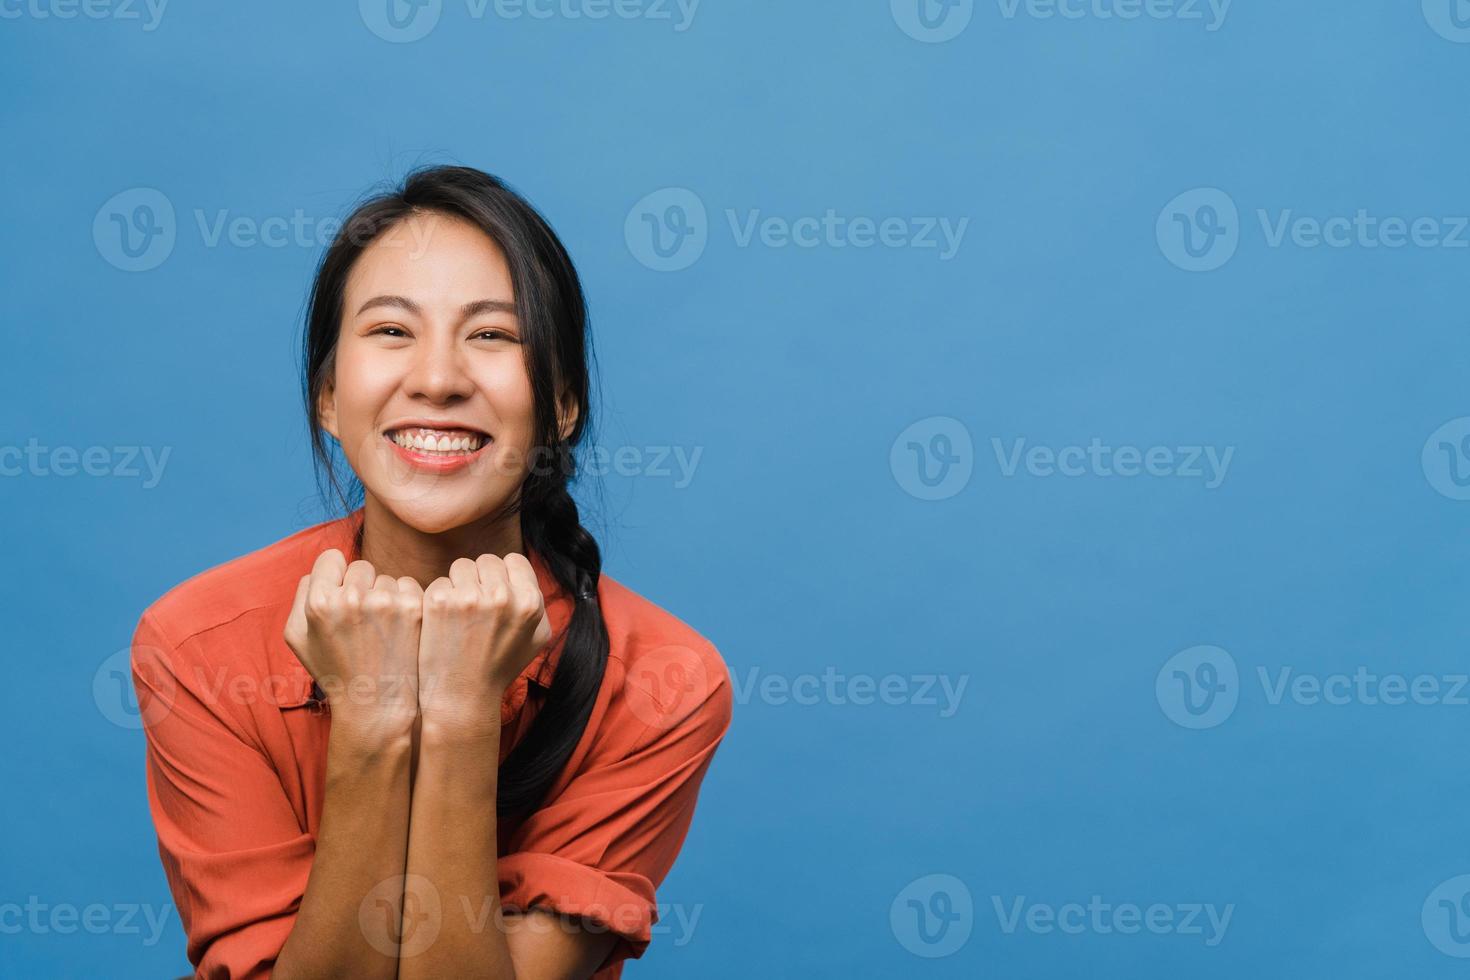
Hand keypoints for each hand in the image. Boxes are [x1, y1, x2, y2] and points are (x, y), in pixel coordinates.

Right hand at [284, 549, 424, 737]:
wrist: (377, 704)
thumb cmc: (335, 669)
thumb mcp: (298, 637)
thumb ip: (302, 594)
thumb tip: (322, 568)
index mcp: (319, 602)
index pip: (331, 557)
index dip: (335, 575)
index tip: (341, 594)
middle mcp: (351, 598)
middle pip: (360, 566)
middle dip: (361, 586)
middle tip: (361, 620)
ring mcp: (385, 602)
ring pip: (386, 578)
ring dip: (384, 596)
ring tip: (379, 630)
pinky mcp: (413, 608)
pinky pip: (408, 586)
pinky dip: (404, 601)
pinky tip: (398, 628)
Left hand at [416, 553, 551, 734]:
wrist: (462, 698)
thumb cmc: (499, 668)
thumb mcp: (535, 638)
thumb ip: (536, 603)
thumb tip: (526, 577)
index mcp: (530, 602)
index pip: (514, 561)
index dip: (503, 576)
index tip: (494, 596)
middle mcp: (502, 596)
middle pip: (487, 561)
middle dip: (480, 579)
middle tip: (474, 608)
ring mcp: (469, 597)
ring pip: (461, 567)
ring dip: (458, 585)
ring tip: (459, 615)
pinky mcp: (439, 602)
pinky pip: (440, 582)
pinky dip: (439, 598)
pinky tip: (442, 623)